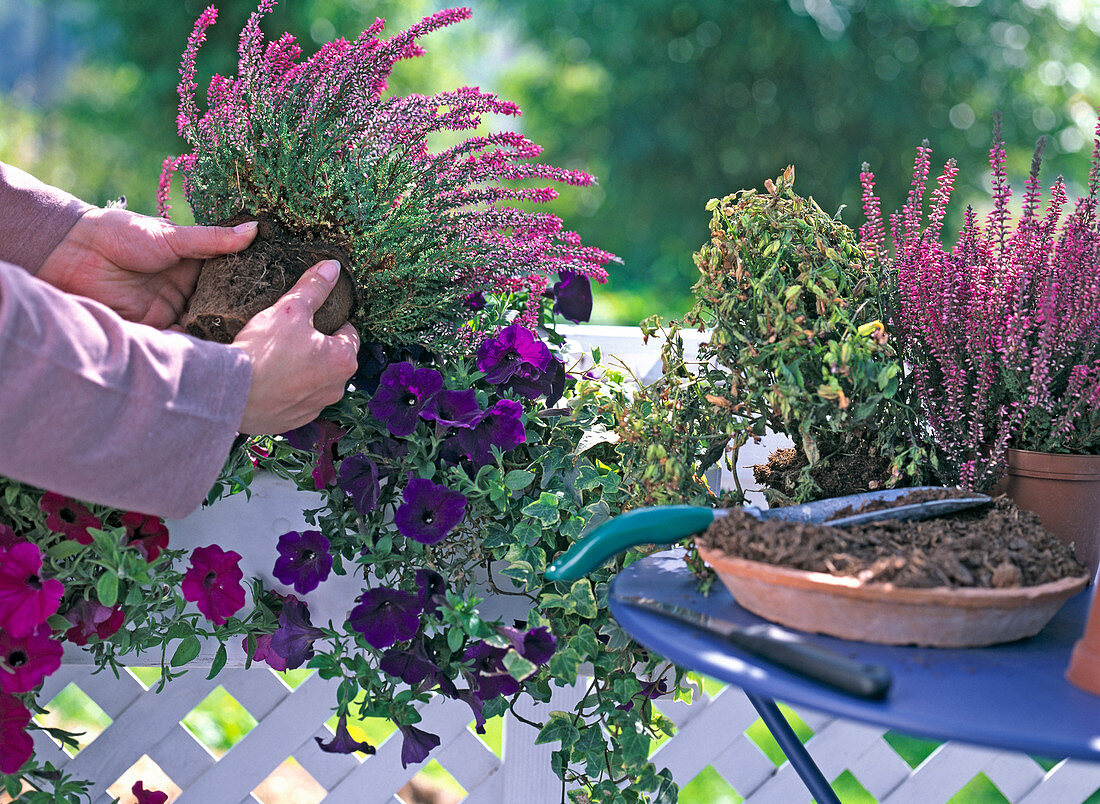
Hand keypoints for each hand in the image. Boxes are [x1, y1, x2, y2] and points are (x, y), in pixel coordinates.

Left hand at [37, 207, 258, 329]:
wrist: (71, 252)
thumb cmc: (120, 234)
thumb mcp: (171, 236)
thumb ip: (212, 239)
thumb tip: (255, 229)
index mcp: (195, 265)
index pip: (231, 279)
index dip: (252, 287)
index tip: (279, 295)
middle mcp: (187, 291)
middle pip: (221, 308)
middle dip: (239, 318)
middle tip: (268, 327)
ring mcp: (171, 312)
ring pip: (204, 328)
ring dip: (219, 335)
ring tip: (247, 344)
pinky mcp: (153, 330)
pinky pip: (179, 343)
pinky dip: (193, 348)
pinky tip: (213, 352)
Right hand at [232, 260, 360, 433]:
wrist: (230, 393)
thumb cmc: (263, 351)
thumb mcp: (289, 310)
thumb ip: (313, 288)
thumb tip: (332, 268)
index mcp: (343, 360)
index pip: (348, 332)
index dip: (331, 321)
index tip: (312, 317)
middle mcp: (336, 389)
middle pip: (332, 358)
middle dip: (317, 346)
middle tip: (291, 334)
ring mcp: (315, 408)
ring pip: (315, 381)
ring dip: (303, 370)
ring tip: (278, 356)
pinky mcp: (293, 421)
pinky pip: (297, 400)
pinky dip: (287, 389)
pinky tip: (269, 378)